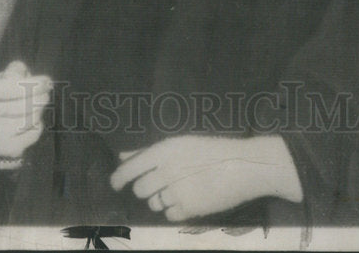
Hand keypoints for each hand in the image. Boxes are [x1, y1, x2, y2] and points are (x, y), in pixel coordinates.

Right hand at [0, 60, 51, 159]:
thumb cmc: (6, 96)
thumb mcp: (8, 77)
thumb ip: (16, 71)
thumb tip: (27, 77)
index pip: (7, 85)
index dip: (31, 83)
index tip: (46, 81)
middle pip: (21, 103)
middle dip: (40, 97)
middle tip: (46, 95)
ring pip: (27, 119)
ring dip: (38, 112)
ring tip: (37, 108)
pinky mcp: (1, 147)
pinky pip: (31, 135)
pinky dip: (36, 128)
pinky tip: (31, 125)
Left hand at [110, 135, 302, 222]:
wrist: (243, 166)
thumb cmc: (213, 150)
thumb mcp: (181, 143)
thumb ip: (149, 151)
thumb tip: (122, 156)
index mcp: (164, 150)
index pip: (130, 168)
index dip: (119, 178)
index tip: (115, 184)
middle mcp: (166, 170)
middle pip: (140, 189)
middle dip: (146, 189)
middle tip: (162, 183)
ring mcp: (177, 191)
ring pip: (153, 204)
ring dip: (161, 199)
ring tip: (181, 189)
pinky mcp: (188, 209)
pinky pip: (169, 215)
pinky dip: (175, 210)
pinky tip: (189, 198)